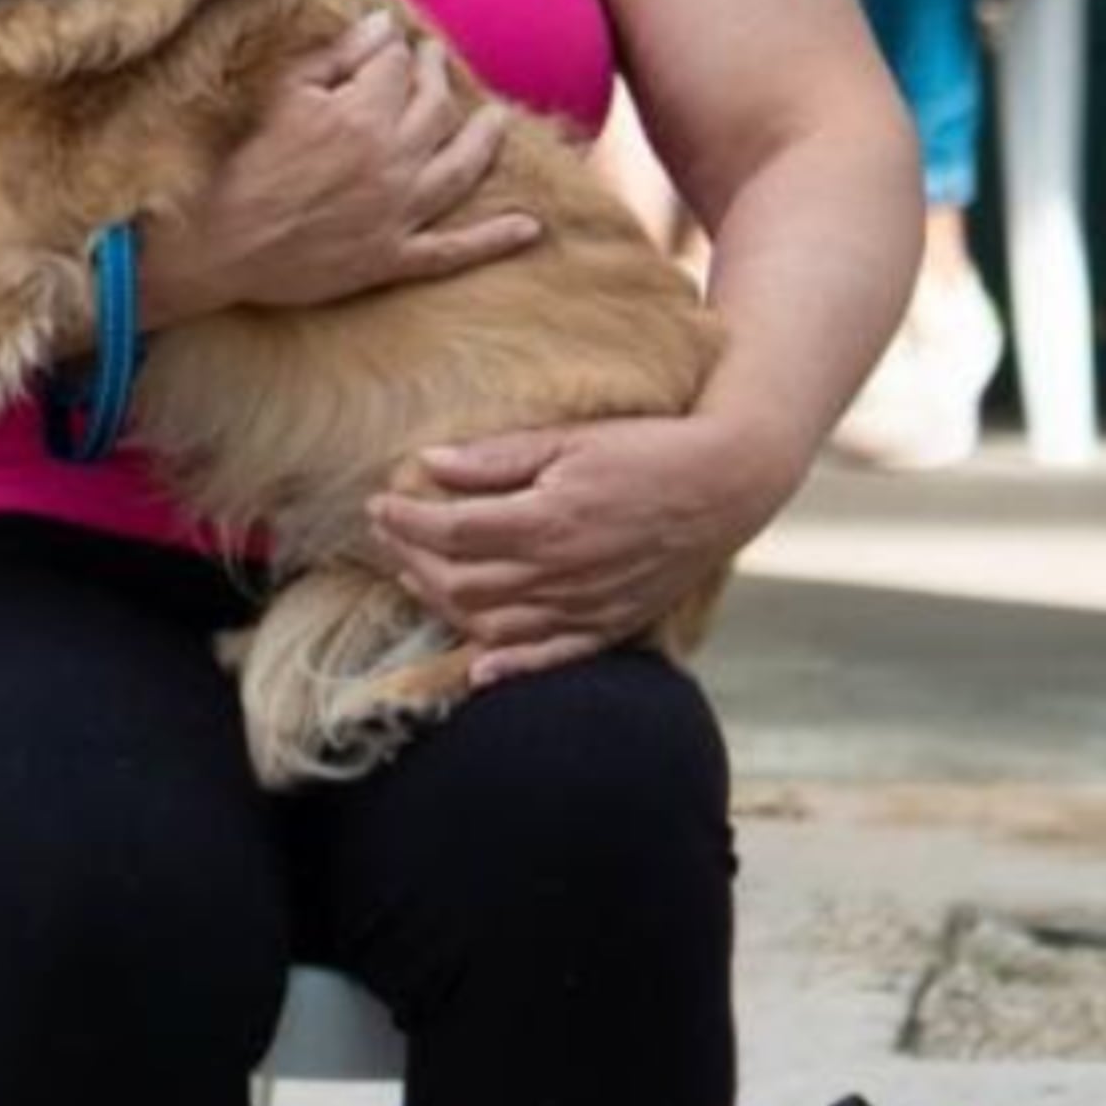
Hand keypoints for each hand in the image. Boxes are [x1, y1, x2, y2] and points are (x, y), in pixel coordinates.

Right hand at [155, 9, 540, 316]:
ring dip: (485, 140)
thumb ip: (337, 59)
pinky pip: (455, 250)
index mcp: (363, 115)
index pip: (397, 68)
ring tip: (498, 120)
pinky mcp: (393, 259)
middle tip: (436, 61)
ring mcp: (399, 214)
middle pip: (436, 108)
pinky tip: (529, 227)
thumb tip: (384, 26)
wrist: (217, 244)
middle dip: (438, 76)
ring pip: (461, 169)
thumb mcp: (283, 96)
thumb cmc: (242, 164)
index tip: (396, 43)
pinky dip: (494, 239)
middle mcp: (393, 161)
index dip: (398, 50)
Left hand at [366, 412, 785, 686]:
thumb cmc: (649, 450)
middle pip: (461, 584)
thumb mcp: (571, 438)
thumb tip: (429, 464)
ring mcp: (585, 607)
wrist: (727, 485)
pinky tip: (475, 667)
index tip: (379, 504)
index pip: (452, 532)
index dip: (406, 521)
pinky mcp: (609, 626)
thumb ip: (498, 457)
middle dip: (412, 561)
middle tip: (389, 535)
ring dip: (444, 606)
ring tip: (416, 577)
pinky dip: (507, 667)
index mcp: (548, 521)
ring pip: (492, 626)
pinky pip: (549, 658)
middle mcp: (562, 574)